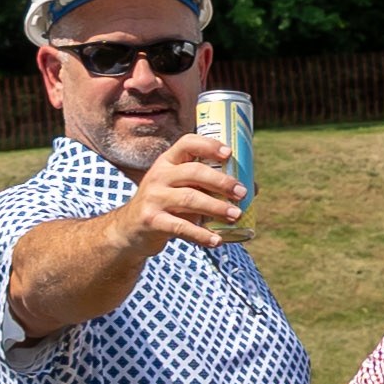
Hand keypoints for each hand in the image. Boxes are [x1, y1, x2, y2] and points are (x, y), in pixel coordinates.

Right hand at [128, 135, 245, 255]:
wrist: (130, 229)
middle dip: (221, 182)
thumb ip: (209, 186)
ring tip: (236, 215)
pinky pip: (181, 227)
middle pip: (194, 172)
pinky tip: (217, 240)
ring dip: (217, 208)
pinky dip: (201, 235)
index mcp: (168, 162)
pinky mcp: (151, 220)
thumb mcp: (181, 188)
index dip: (208, 145)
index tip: (229, 153)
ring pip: (190, 199)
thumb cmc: (166, 205)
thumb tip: (253, 188)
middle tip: (242, 193)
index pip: (187, 143)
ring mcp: (153, 198)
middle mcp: (158, 175)